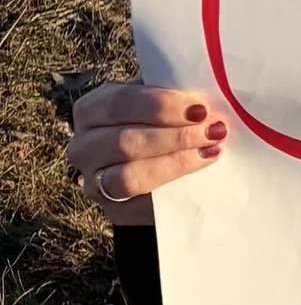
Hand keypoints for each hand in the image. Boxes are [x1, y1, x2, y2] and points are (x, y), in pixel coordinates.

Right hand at [66, 82, 227, 212]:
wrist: (155, 168)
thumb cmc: (158, 123)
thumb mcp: (157, 103)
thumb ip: (171, 95)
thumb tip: (201, 97)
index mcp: (90, 110)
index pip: (118, 103)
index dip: (161, 105)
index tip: (199, 108)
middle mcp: (83, 147)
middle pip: (123, 142)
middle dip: (175, 136)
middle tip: (213, 131)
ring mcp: (93, 182)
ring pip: (128, 177)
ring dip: (176, 163)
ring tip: (211, 150)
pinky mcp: (114, 209)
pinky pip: (140, 204)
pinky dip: (173, 186)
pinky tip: (199, 171)